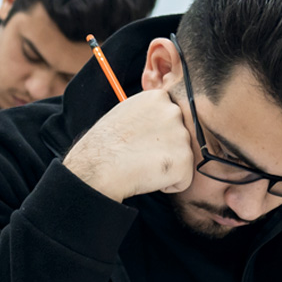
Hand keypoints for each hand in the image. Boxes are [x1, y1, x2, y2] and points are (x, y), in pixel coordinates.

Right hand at [61, 88, 197, 202]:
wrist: (97, 167)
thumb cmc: (103, 145)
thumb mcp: (124, 114)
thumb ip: (147, 113)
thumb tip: (156, 121)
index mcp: (158, 97)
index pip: (170, 119)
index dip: (155, 135)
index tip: (139, 141)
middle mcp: (173, 111)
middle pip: (179, 137)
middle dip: (164, 149)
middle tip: (139, 154)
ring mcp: (181, 135)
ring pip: (182, 158)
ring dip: (165, 166)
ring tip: (141, 164)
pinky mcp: (184, 159)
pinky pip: (184, 179)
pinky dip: (169, 184)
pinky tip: (147, 176)